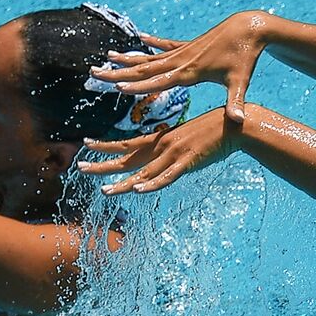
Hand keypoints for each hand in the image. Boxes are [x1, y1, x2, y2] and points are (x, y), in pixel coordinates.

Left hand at [78, 108, 240, 194]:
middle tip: (80, 167)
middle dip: (103, 165)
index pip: (127, 144)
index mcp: (161, 139)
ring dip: (123, 184)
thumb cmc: (213, 131)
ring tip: (104, 191)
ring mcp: (174, 155)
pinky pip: (167, 177)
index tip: (86, 144)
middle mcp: (162, 146)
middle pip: (127, 159)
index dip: (106, 146)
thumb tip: (162, 160)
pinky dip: (153, 184)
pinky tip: (138, 190)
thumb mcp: (186, 139)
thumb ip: (172, 150)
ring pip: (143, 174)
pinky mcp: (188, 163)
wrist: (235, 125)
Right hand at [87, 11, 273, 123]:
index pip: (159, 81)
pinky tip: (139, 38)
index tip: (118, 86)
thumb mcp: (241, 81)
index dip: (138, 84)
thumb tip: (237, 120)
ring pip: (150, 56)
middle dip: (119, 71)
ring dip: (128, 58)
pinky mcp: (189, 45)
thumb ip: (235, 102)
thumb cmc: (246, 58)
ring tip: (107, 56)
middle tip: (95, 72)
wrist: (251, 28)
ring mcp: (184, 51)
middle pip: (144, 68)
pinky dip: (151, 43)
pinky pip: (165, 45)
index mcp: (191, 72)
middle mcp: (182, 60)